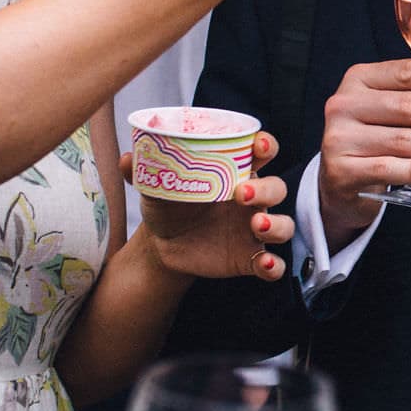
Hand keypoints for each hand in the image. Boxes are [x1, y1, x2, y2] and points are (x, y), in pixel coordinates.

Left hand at [127, 132, 292, 281]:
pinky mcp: (250, 257)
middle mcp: (251, 200)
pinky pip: (273, 264)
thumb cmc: (168, 204)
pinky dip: (274, 266)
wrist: (162, 244)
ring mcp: (254, 229)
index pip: (261, 153)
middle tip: (242, 193)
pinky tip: (265, 264)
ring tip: (258, 226)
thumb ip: (143, 170)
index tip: (260, 145)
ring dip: (277, 225)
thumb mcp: (156, 185)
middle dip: (266, 189)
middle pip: (276, 188)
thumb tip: (127, 158)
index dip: (266, 146)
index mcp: (234, 173)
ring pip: (283, 225)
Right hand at [316, 59, 410, 243]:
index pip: (408, 72)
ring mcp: (339, 137)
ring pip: (404, 140)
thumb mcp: (396, 110)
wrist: (342, 183)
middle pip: (409, 107)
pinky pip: (389, 168)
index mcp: (360, 79)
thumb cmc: (376, 139)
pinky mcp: (341, 170)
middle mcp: (345, 104)